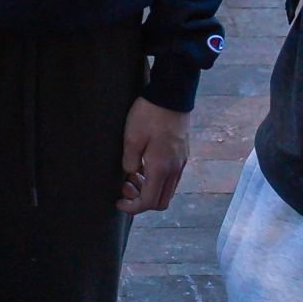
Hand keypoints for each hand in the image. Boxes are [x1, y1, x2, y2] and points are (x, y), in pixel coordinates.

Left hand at [120, 98, 190, 215]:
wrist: (172, 94)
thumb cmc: (149, 114)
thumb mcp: (131, 138)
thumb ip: (130, 162)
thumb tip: (131, 174)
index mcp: (161, 168)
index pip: (150, 202)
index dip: (133, 208)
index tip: (119, 202)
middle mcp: (175, 169)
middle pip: (161, 202)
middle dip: (142, 201)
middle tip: (125, 187)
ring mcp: (181, 162)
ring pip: (167, 190)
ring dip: (150, 190)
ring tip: (133, 175)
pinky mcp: (183, 154)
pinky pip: (171, 177)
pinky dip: (157, 179)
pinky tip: (145, 166)